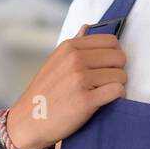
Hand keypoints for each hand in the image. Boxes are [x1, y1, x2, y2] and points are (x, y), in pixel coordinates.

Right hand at [6, 24, 126, 148]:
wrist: (29, 121)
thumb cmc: (45, 92)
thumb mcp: (55, 62)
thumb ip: (74, 45)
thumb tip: (87, 27)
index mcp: (69, 47)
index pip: (111, 41)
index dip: (113, 55)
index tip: (105, 67)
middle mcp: (75, 59)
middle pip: (119, 58)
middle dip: (117, 70)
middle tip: (105, 82)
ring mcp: (80, 79)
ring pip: (121, 76)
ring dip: (116, 86)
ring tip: (101, 94)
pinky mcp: (85, 100)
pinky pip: (117, 91)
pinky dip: (116, 98)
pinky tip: (104, 102)